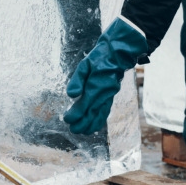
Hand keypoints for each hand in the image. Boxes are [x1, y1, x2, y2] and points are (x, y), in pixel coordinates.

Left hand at [63, 17, 147, 133]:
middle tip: (73, 130)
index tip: (67, 119)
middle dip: (83, 123)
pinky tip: (96, 124)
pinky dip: (100, 119)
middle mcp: (105, 93)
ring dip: (92, 124)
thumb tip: (70, 95)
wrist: (119, 52)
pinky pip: (106, 110)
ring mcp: (109, 95)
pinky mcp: (111, 94)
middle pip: (93, 113)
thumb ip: (77, 80)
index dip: (76, 114)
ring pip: (101, 114)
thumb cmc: (100, 56)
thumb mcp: (85, 64)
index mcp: (97, 85)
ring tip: (83, 132)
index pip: (85, 104)